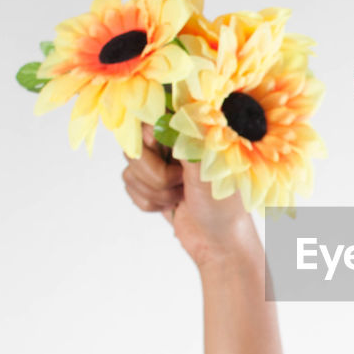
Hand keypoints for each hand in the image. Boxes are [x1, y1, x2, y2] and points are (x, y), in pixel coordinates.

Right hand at [122, 125, 262, 271]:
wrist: (219, 242)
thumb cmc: (223, 206)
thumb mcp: (209, 170)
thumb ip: (187, 140)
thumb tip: (175, 112)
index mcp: (191, 132)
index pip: (152, 115)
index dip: (151, 136)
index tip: (161, 151)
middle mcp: (173, 142)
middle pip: (135, 145)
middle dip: (155, 173)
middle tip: (180, 182)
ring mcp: (159, 162)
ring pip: (130, 169)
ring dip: (155, 191)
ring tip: (182, 196)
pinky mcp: (149, 182)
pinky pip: (129, 187)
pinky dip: (149, 202)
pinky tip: (173, 205)